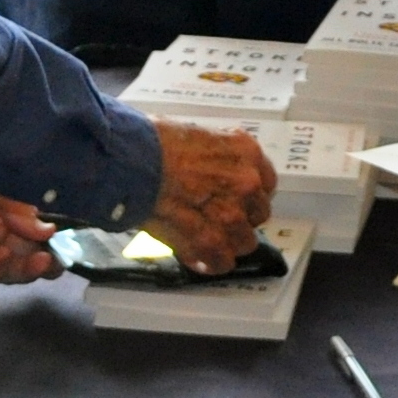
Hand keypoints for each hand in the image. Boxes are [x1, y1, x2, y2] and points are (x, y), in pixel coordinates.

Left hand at [0, 149, 56, 286]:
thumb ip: (11, 198)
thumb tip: (44, 227)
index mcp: (0, 204)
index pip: (34, 230)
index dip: (52, 237)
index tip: (69, 236)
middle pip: (23, 254)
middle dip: (45, 260)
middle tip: (60, 258)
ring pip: (2, 269)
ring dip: (23, 269)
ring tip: (40, 261)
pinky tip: (3, 258)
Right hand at [142, 119, 274, 272]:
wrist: (132, 162)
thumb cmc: (154, 142)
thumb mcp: (198, 135)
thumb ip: (216, 157)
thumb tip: (211, 169)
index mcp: (246, 153)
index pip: (265, 183)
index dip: (248, 195)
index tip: (236, 199)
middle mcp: (246, 183)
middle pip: (257, 215)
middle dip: (239, 219)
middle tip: (215, 218)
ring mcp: (231, 215)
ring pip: (244, 242)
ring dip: (226, 242)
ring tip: (204, 240)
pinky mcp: (212, 241)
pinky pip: (222, 262)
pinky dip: (209, 263)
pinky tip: (197, 257)